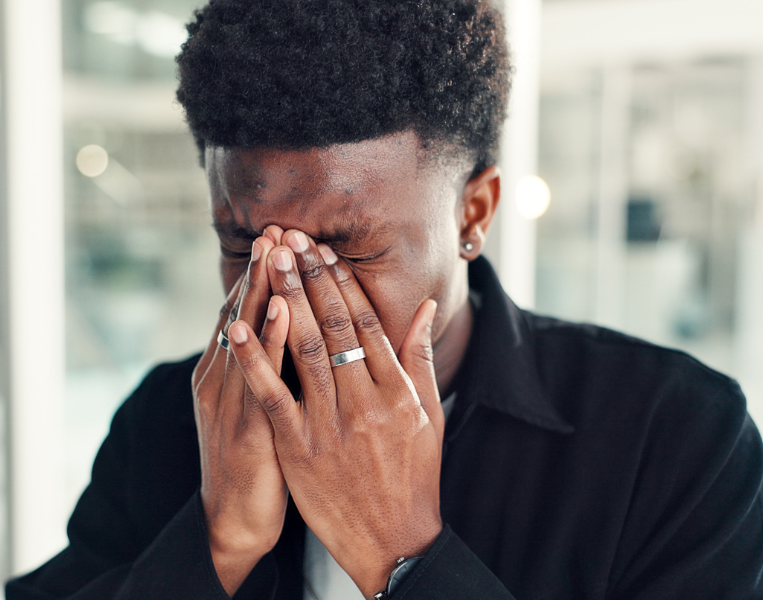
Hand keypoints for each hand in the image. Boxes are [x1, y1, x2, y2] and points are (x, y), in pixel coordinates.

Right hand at [191, 227, 289, 594]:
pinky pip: (259, 379)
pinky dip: (265, 342)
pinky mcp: (247, 430)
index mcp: (233, 372)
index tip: (281, 234)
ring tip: (273, 251)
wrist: (236, 519)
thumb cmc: (260, 456)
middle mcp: (225, 380)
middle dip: (260, 269)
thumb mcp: (262, 403)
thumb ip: (273, 362)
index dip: (262, 272)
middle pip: (242, 313)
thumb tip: (289, 321)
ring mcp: (232, 403)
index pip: (247, 311)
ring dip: (259, 290)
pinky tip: (276, 311)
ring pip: (245, 336)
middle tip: (276, 226)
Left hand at [227, 230, 444, 596]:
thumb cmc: (414, 474)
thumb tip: (424, 308)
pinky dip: (255, 358)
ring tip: (271, 262)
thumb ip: (422, 358)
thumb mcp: (430, 414)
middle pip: (335, 326)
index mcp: (398, 389)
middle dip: (310, 278)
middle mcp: (366, 400)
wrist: (393, 538)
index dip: (344, 283)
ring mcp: (330, 424)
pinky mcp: (299, 447)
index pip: (367, 322)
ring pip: (305, 349)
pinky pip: (273, 395)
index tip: (325, 251)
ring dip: (285, 300)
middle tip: (291, 238)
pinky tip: (237, 325)